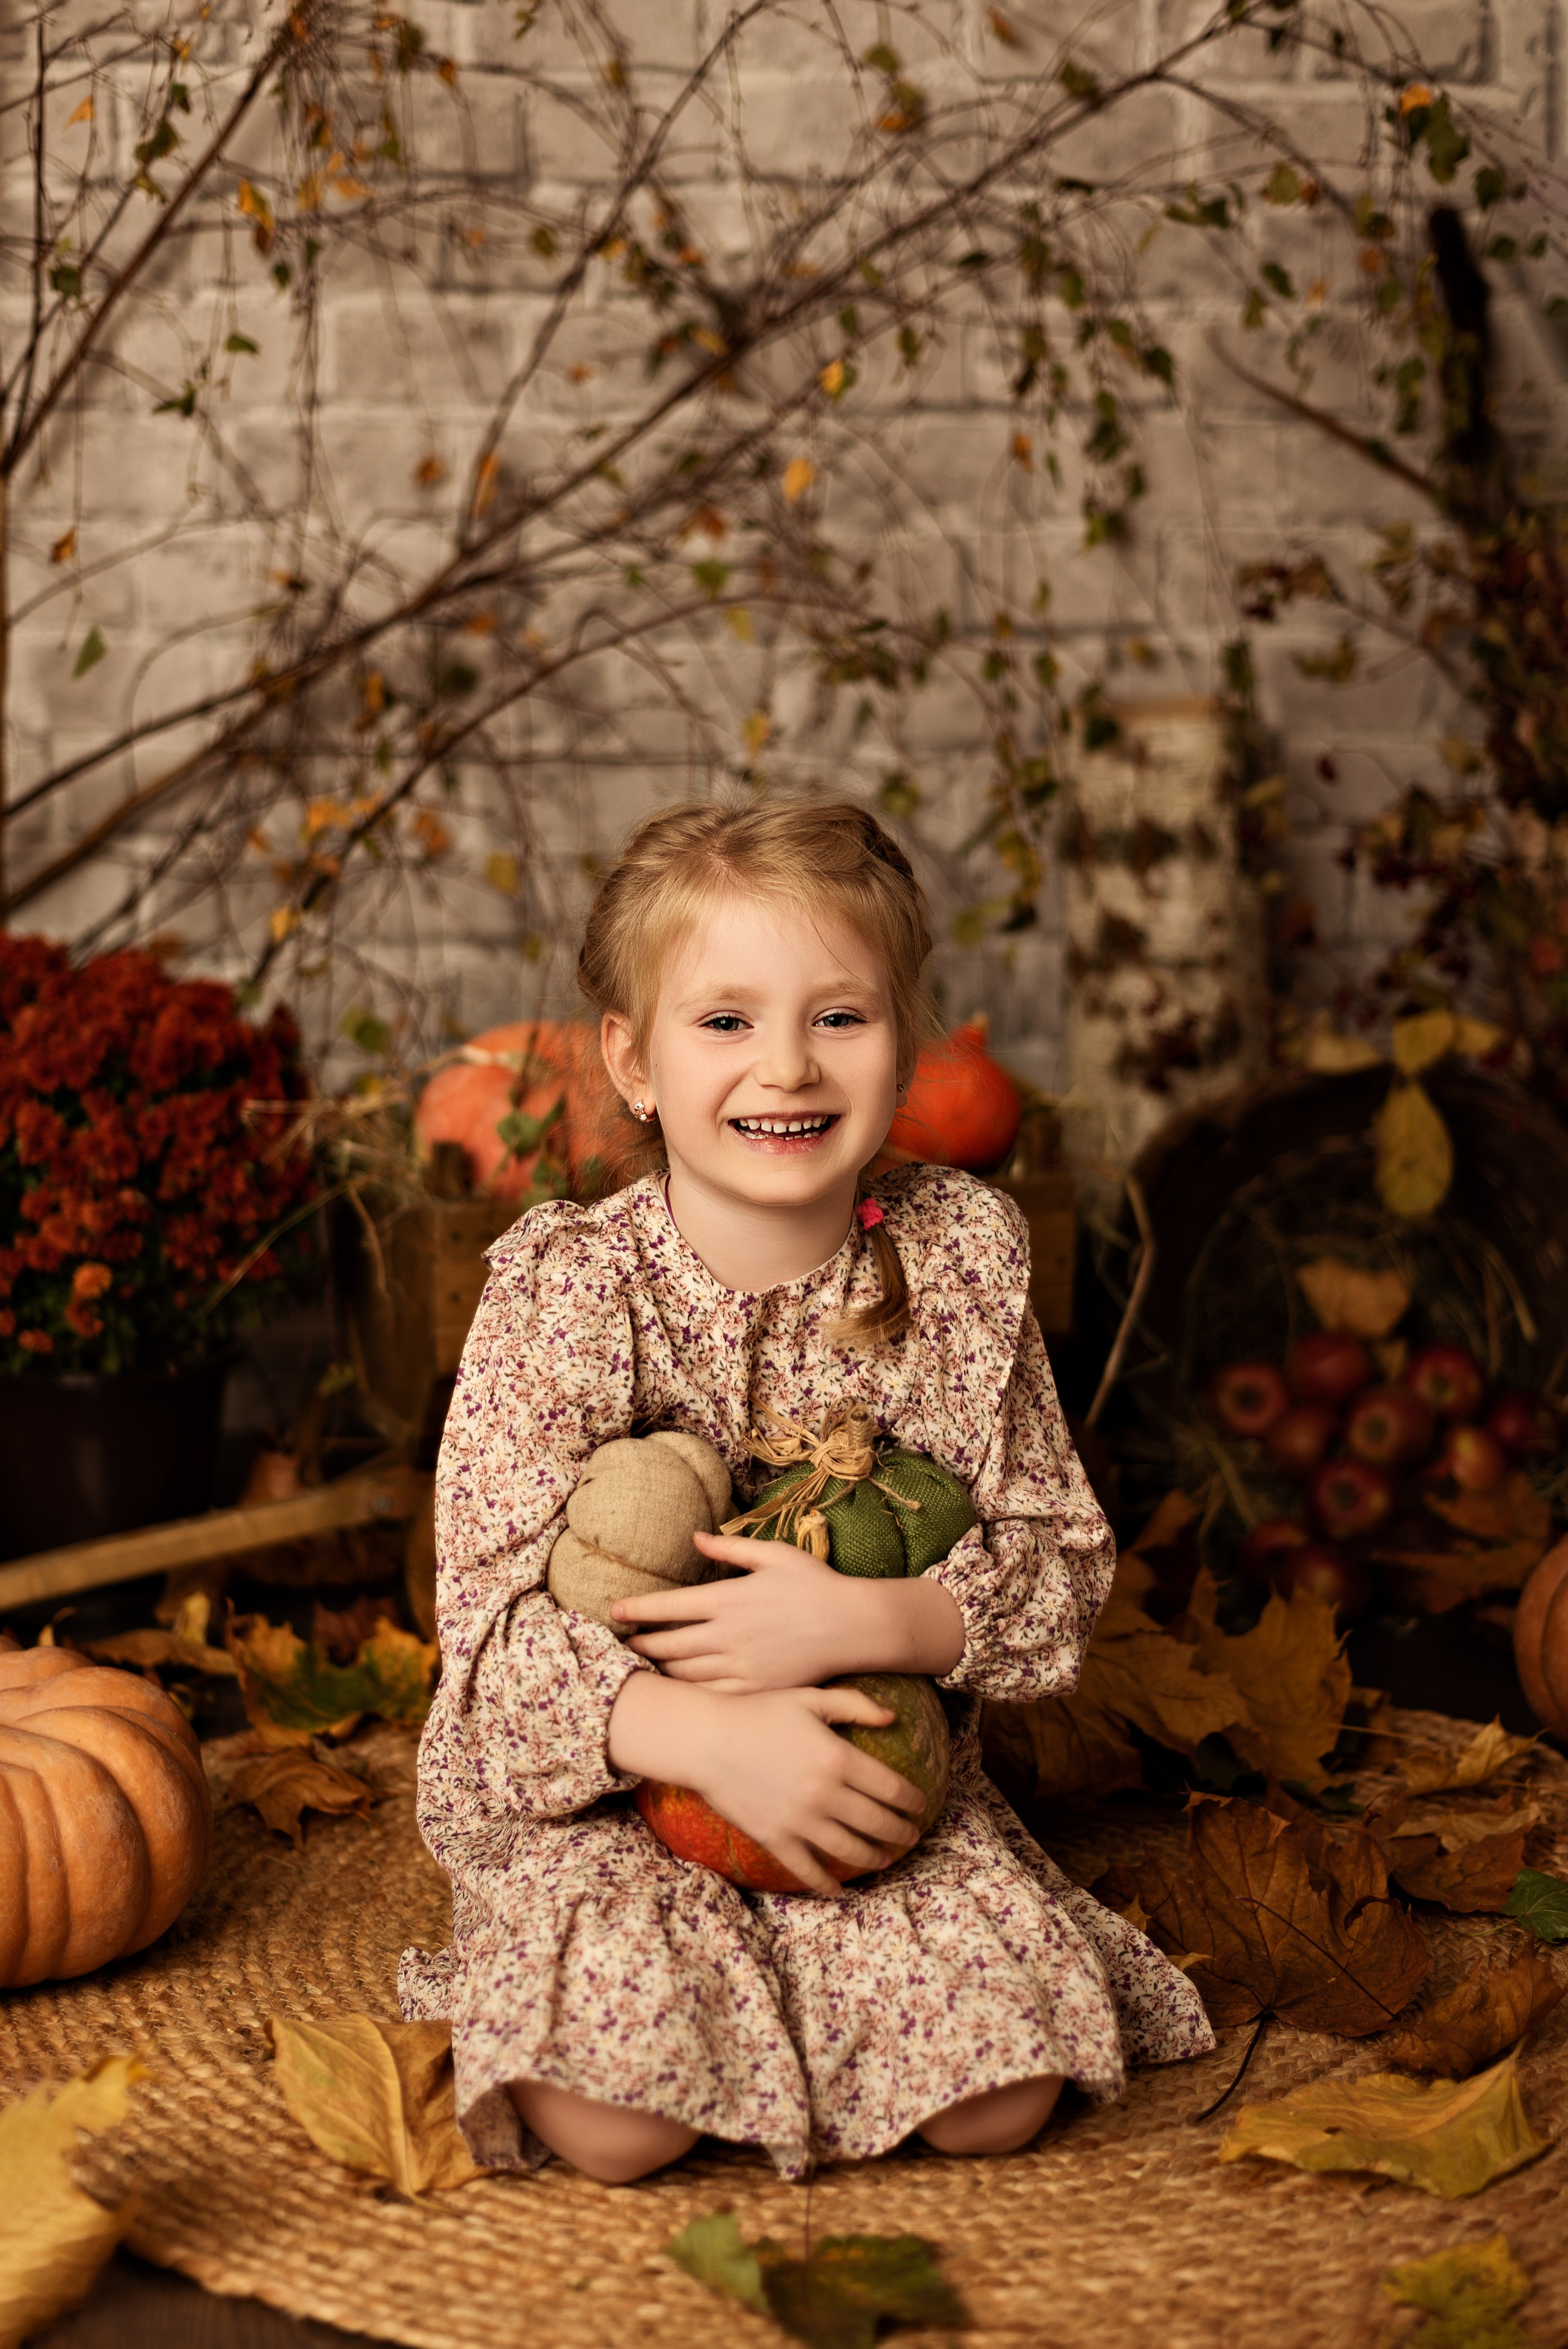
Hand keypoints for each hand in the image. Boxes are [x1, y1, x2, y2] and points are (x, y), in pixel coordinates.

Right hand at [608, 1672, 925, 1895]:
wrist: (707, 1740)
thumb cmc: (759, 1713)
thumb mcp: (809, 1699)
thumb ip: (854, 1705)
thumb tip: (892, 1718)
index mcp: (838, 1759)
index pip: (891, 1788)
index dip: (912, 1801)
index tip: (921, 1805)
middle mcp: (825, 1794)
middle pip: (877, 1823)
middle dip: (900, 1832)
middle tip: (911, 1836)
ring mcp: (800, 1821)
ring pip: (850, 1850)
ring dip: (874, 1858)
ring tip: (885, 1859)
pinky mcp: (775, 1839)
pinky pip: (808, 1870)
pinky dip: (826, 1885)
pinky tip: (838, 1892)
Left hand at [611, 1530, 966, 1691]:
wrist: (853, 1627)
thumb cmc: (815, 1585)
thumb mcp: (774, 1556)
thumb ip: (730, 1550)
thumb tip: (696, 1537)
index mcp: (727, 1599)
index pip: (667, 1607)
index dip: (636, 1610)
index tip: (615, 1611)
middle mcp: (727, 1635)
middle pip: (668, 1645)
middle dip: (640, 1645)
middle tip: (621, 1645)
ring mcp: (741, 1666)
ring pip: (684, 1674)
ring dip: (660, 1671)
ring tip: (643, 1668)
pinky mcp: (755, 1690)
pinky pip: (712, 1695)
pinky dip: (690, 1693)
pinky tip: (680, 1692)